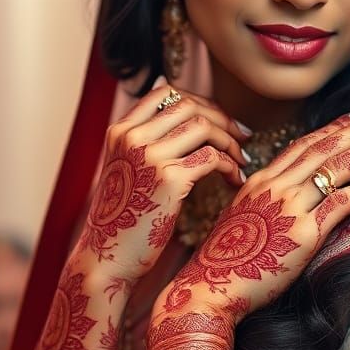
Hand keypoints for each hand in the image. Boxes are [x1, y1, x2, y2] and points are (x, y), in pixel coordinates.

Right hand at [77, 77, 249, 286]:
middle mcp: (131, 137)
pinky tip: (236, 180)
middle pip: (189, 105)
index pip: (166, 92)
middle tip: (242, 138)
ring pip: (204, 126)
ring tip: (241, 161)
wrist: (108, 257)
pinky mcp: (169, 179)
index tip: (220, 120)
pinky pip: (212, 158)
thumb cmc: (124, 219)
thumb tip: (182, 111)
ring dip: (230, 142)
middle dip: (222, 118)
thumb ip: (146, 142)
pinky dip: (230, 166)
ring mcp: (149, 156)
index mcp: (119, 130)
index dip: (199, 102)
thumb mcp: (127, 170)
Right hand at [160, 101, 349, 320]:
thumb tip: (293, 190)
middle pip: (326, 147)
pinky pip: (339, 204)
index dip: (337, 126)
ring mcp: (289, 207)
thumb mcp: (244, 215)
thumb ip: (268, 196)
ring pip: (335, 168)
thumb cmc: (227, 260)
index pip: (306, 143)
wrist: (208, 288)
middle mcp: (275, 185)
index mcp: (260, 178)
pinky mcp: (303, 234)